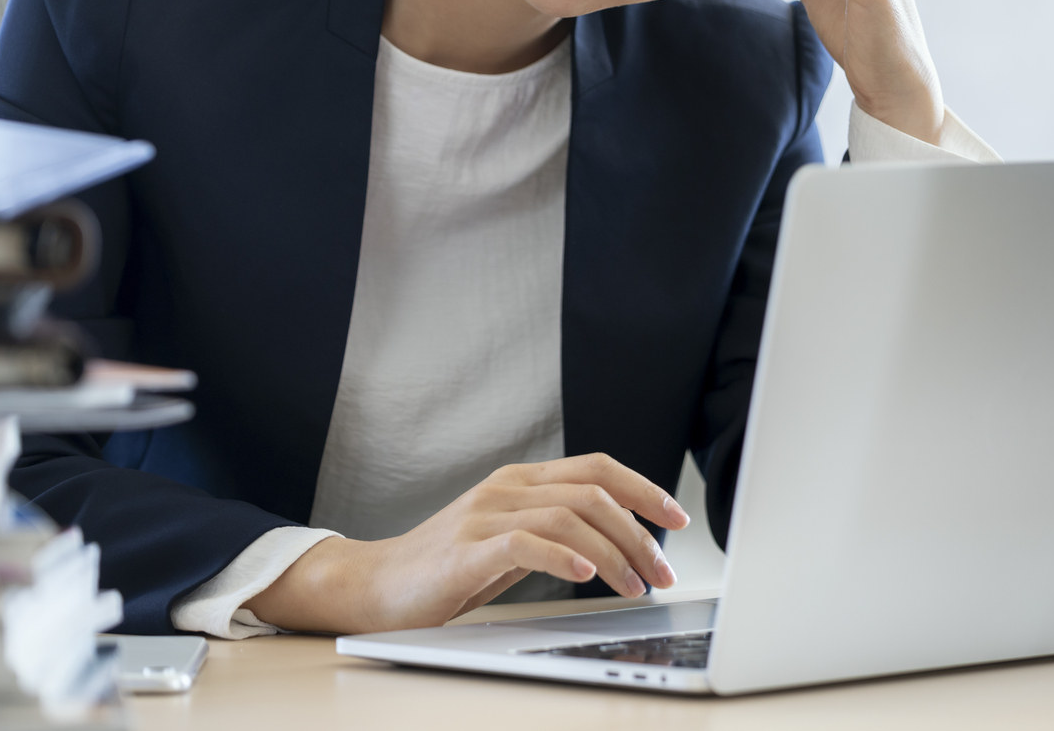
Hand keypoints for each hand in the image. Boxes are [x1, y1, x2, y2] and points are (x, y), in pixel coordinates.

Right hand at [245, 453, 688, 634]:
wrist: (376, 585)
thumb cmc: (446, 567)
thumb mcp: (511, 540)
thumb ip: (556, 530)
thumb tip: (620, 540)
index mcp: (522, 480)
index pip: (598, 468)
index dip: (644, 489)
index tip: (678, 519)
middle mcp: (507, 487)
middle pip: (594, 492)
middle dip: (639, 533)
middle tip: (663, 570)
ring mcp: (485, 514)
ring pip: (570, 517)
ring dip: (613, 554)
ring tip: (635, 585)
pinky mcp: (466, 549)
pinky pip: (526, 542)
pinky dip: (564, 558)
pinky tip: (587, 577)